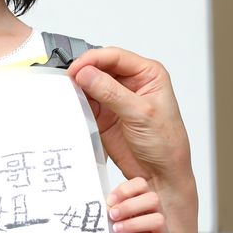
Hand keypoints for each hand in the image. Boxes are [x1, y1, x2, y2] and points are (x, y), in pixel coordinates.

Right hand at [70, 47, 198, 232]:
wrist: (161, 175)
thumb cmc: (166, 144)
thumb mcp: (141, 114)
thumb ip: (112, 92)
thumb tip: (86, 73)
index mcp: (148, 74)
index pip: (116, 57)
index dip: (94, 59)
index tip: (77, 69)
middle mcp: (132, 83)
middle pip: (100, 68)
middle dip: (84, 72)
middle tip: (69, 81)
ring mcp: (116, 99)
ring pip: (90, 85)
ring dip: (78, 88)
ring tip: (66, 93)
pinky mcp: (105, 116)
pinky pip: (86, 104)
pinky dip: (77, 104)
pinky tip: (70, 105)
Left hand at [108, 177, 168, 232]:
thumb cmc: (121, 231)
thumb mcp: (114, 215)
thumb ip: (110, 207)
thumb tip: (106, 206)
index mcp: (143, 200)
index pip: (141, 184)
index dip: (125, 190)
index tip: (110, 201)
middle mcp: (155, 211)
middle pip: (153, 199)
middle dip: (129, 207)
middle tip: (113, 215)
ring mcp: (162, 228)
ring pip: (158, 219)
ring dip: (135, 224)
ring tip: (118, 229)